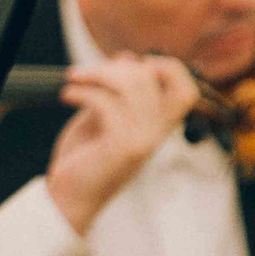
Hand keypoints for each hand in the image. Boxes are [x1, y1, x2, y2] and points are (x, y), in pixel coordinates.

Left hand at [45, 53, 197, 232]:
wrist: (70, 197)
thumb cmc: (87, 155)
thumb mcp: (105, 115)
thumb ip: (119, 91)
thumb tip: (128, 58)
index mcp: (157, 125)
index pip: (186, 90)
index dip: (168, 67)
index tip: (134, 63)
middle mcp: (156, 133)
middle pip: (152, 77)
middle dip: (115, 65)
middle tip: (85, 73)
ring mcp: (142, 140)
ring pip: (133, 85)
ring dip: (96, 74)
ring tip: (74, 80)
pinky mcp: (122, 147)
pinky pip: (108, 103)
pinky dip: (83, 92)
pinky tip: (68, 96)